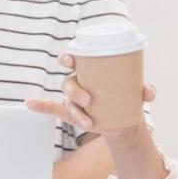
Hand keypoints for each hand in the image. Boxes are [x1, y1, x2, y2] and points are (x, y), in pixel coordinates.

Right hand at [25, 53, 155, 135]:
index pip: (74, 58)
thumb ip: (144, 90)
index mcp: (90, 70)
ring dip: (75, 111)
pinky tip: (30, 103)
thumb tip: (147, 92)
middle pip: (68, 82)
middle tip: (88, 100)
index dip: (68, 56)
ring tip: (88, 122)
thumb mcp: (137, 94)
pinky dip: (40, 106)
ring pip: (67, 101)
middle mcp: (78, 82)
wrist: (124, 120)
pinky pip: (51, 108)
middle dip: (74, 90)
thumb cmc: (127, 98)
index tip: (71, 59)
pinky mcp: (71, 114)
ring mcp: (73, 100)